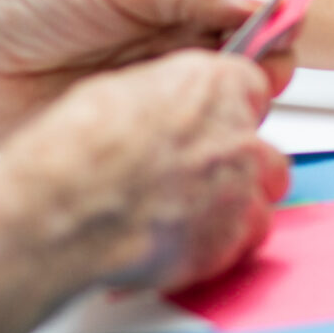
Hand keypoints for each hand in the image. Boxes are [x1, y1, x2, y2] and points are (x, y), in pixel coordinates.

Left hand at [0, 0, 277, 142]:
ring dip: (227, 107)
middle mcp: (175, 42)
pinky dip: (192, 139)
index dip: (276, 25)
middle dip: (261, 71)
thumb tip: (264, 0)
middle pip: (251, 61)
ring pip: (221, 103)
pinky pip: (181, 138)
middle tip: (246, 78)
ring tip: (208, 104)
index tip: (282, 37)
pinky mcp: (136, 129)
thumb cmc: (31, 0)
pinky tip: (182, 133)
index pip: (254, 10)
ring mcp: (158, 87)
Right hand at [0, 49, 291, 294]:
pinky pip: (238, 244)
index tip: (210, 120)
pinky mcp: (225, 243)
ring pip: (259, 201)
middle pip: (261, 148)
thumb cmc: (84, 146)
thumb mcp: (122, 91)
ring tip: (187, 212)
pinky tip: (180, 240)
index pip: (250, 87)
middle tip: (194, 171)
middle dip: (236, 161)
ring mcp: (239, 194)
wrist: (72, 203)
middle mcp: (240, 139)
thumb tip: (161, 107)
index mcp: (218, 88)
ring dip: (233, 206)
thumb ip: (165, 100)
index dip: (224, 108)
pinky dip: (216, 244)